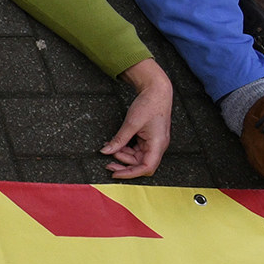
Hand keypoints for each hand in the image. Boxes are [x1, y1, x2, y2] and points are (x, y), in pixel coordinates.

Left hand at [102, 63, 174, 180]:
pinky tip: (115, 144)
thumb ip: (119, 139)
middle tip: (108, 164)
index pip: (146, 167)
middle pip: (140, 164)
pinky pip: (136, 148)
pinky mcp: (149, 138)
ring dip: (123, 155)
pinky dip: (125, 148)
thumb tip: (106, 151)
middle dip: (124, 164)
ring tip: (110, 147)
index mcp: (158, 144)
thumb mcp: (131, 123)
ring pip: (137, 157)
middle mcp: (158, 146)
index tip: (115, 174)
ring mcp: (154, 142)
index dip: (130, 173)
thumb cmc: (149, 104)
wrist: (157, 90)